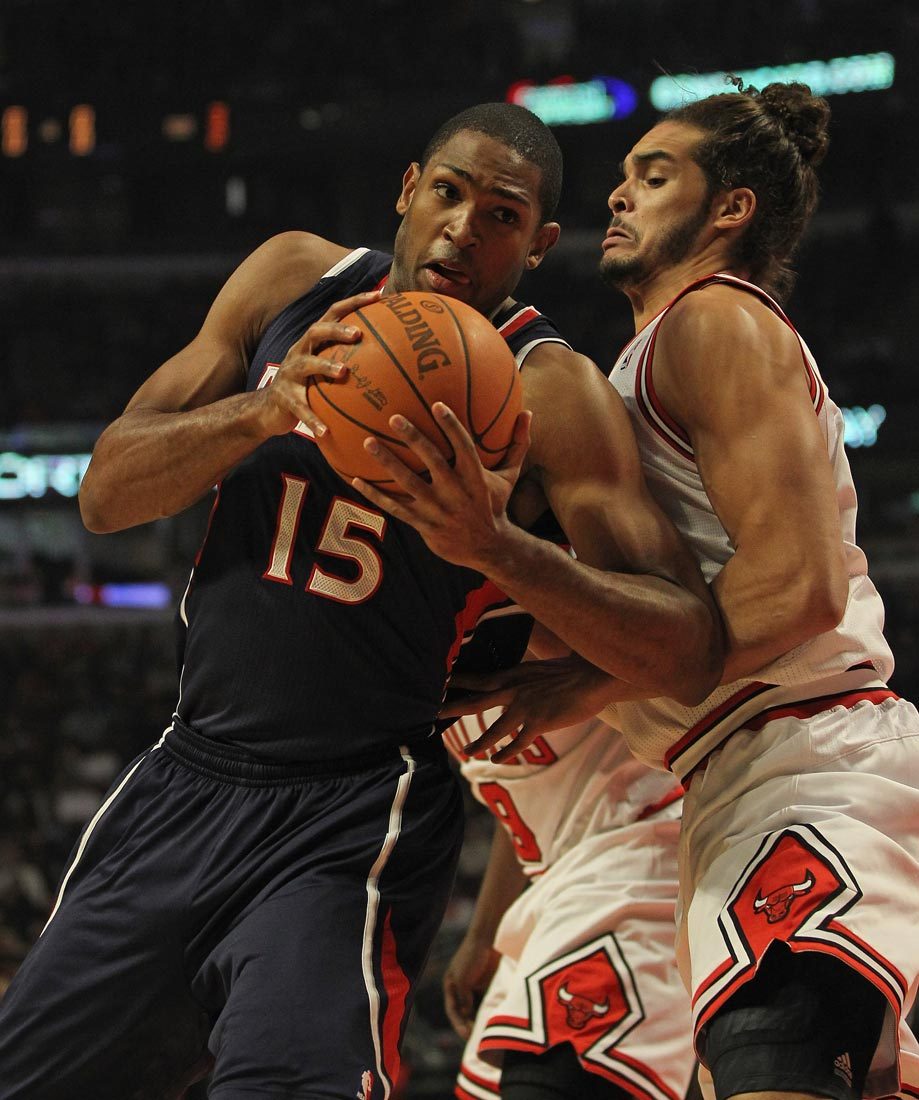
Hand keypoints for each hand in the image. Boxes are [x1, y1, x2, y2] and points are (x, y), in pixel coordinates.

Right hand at [254, 289, 381, 437]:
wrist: (269, 409)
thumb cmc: (307, 387)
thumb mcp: (325, 369)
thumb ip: (350, 360)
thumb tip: (392, 359)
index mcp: (314, 342)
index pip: (334, 313)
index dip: (354, 301)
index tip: (378, 295)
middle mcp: (300, 351)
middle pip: (316, 331)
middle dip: (337, 329)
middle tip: (358, 334)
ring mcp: (289, 373)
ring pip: (306, 364)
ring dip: (325, 366)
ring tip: (343, 372)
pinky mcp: (285, 398)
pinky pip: (301, 409)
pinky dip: (313, 420)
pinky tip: (326, 431)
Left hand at [351, 403, 530, 569]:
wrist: (490, 548)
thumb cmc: (496, 505)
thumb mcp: (510, 476)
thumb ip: (517, 444)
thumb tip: (528, 413)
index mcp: (476, 476)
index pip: (463, 446)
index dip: (451, 426)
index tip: (436, 404)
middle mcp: (456, 492)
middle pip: (432, 461)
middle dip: (413, 438)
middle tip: (394, 417)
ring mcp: (438, 509)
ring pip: (408, 483)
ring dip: (388, 462)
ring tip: (369, 442)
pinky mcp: (423, 525)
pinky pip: (394, 508)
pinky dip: (374, 495)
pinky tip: (355, 480)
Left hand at [441, 654, 617, 762]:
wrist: (593, 676)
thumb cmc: (572, 669)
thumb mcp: (540, 667)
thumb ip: (525, 676)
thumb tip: (518, 679)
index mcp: (514, 674)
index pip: (478, 678)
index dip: (458, 682)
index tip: (440, 683)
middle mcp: (513, 690)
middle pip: (474, 702)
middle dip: (452, 709)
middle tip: (432, 715)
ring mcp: (524, 708)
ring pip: (493, 730)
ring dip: (478, 742)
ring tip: (468, 751)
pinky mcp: (538, 723)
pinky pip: (516, 743)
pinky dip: (506, 753)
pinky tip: (498, 759)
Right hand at [443, 936, 499, 1039]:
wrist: (487, 938)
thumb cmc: (471, 956)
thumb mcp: (463, 979)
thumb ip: (463, 998)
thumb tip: (466, 1014)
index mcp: (451, 985)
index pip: (452, 1010)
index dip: (458, 1024)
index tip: (466, 1035)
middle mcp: (461, 988)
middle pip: (463, 1012)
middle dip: (468, 1025)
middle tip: (477, 1039)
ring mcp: (474, 986)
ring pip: (475, 1008)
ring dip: (479, 1019)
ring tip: (486, 1032)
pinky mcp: (487, 984)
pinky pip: (486, 1001)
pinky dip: (488, 1010)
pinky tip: (494, 1019)